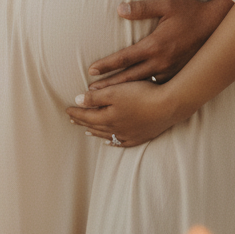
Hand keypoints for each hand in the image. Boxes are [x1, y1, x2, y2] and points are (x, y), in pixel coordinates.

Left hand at [66, 81, 185, 147]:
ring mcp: (128, 135)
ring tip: (86, 130)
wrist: (168, 106)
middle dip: (83, 121)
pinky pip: (120, 142)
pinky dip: (112, 141)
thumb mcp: (115, 91)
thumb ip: (95, 97)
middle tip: (73, 119)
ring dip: (95, 131)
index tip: (67, 109)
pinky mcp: (140, 137)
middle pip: (94, 125)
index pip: (87, 115)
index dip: (76, 112)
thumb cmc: (141, 95)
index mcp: (108, 117)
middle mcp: (116, 129)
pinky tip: (109, 141)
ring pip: (106, 134)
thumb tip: (77, 101)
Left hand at [87, 0, 232, 88]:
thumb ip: (142, 8)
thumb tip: (120, 9)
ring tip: (107, 99)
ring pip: (142, 85)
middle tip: (90, 94)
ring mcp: (170, 71)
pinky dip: (143, 93)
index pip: (124, 58)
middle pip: (129, 78)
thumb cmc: (191, 11)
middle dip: (109, 86)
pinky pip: (156, 87)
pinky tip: (135, 98)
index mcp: (155, 45)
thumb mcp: (166, 4)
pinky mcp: (177, 74)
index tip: (91, 71)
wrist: (217, 25)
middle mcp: (161, 62)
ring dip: (124, 91)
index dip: (106, 65)